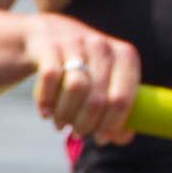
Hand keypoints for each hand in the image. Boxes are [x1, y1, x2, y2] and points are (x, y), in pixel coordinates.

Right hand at [25, 14, 139, 144]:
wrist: (45, 34)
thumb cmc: (84, 66)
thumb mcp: (106, 79)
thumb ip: (117, 107)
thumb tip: (124, 137)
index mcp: (126, 56)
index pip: (123, 100)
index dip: (113, 125)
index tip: (102, 138)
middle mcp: (103, 46)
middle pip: (99, 99)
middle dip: (87, 123)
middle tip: (79, 133)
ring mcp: (75, 43)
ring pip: (76, 89)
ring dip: (66, 114)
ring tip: (61, 125)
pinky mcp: (49, 45)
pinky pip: (50, 79)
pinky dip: (46, 101)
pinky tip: (45, 114)